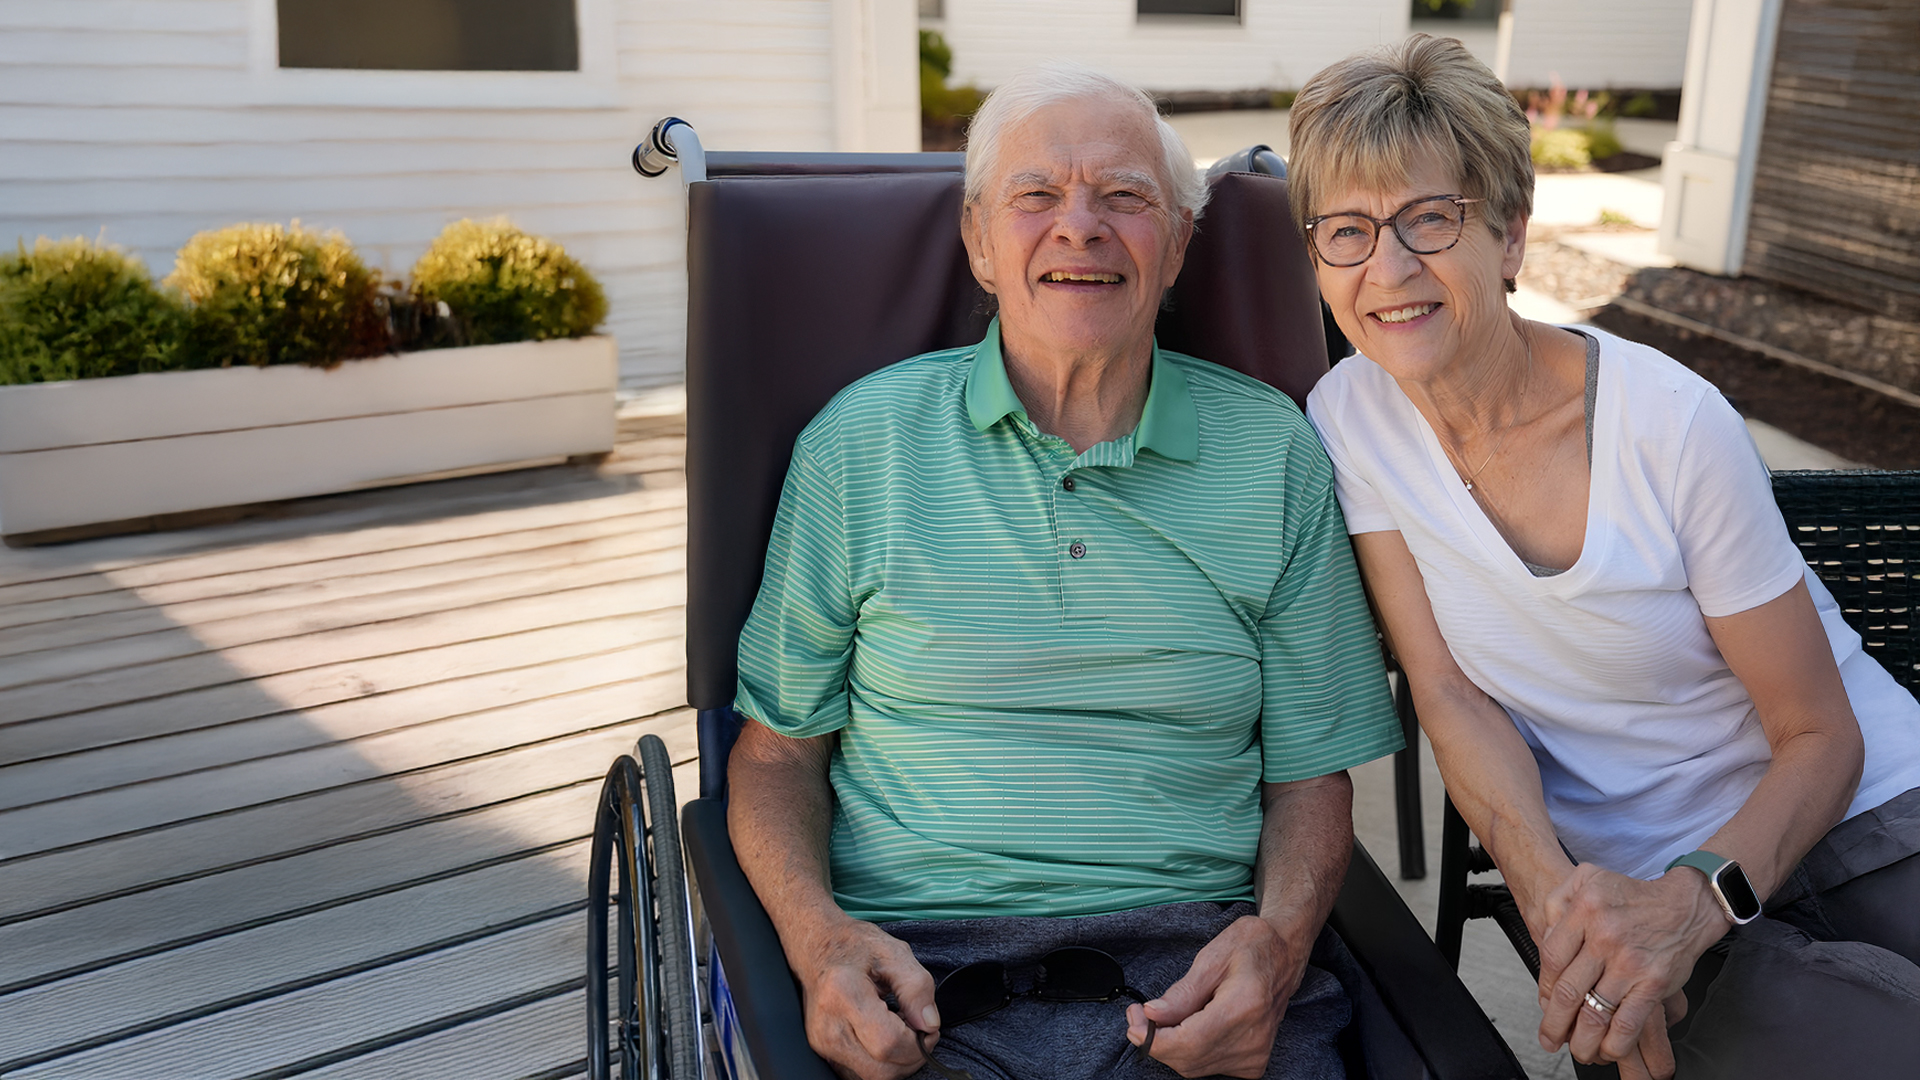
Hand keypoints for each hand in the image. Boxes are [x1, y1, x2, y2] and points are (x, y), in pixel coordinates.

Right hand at [788, 914, 939, 1079]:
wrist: (816, 946)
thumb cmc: (853, 946)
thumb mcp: (894, 953)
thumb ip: (917, 988)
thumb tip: (929, 1024)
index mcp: (844, 993)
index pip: (889, 1044)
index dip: (918, 1043)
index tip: (928, 1026)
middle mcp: (828, 1025)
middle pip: (881, 1070)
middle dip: (911, 1057)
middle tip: (918, 1030)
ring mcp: (821, 1043)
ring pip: (872, 1077)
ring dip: (896, 1062)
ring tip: (899, 1029)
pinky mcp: (822, 1051)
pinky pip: (860, 1073)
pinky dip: (881, 1062)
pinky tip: (884, 1038)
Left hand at [1125, 915, 1303, 1077]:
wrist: (1284, 954)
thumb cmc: (1252, 946)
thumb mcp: (1212, 956)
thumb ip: (1182, 992)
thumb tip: (1152, 1015)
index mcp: (1244, 1006)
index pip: (1188, 1042)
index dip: (1153, 1038)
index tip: (1134, 1020)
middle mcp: (1253, 1038)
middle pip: (1188, 1059)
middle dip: (1155, 1041)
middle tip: (1139, 1016)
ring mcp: (1255, 1054)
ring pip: (1194, 1067)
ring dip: (1170, 1047)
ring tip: (1160, 1018)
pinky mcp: (1254, 1062)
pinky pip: (1207, 1066)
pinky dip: (1189, 1051)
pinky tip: (1187, 1027)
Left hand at [1536, 864, 1722, 1067]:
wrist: (1686, 905)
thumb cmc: (1633, 895)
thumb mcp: (1588, 878)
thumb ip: (1559, 899)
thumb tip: (1542, 933)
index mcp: (1585, 911)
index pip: (1551, 957)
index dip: (1545, 986)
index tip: (1546, 1002)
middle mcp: (1605, 937)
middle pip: (1569, 991)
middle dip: (1554, 1023)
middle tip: (1549, 1038)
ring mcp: (1630, 963)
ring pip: (1595, 1012)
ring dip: (1582, 1041)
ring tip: (1577, 1051)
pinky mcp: (1654, 984)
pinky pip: (1628, 1023)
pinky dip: (1615, 1043)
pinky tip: (1607, 1050)